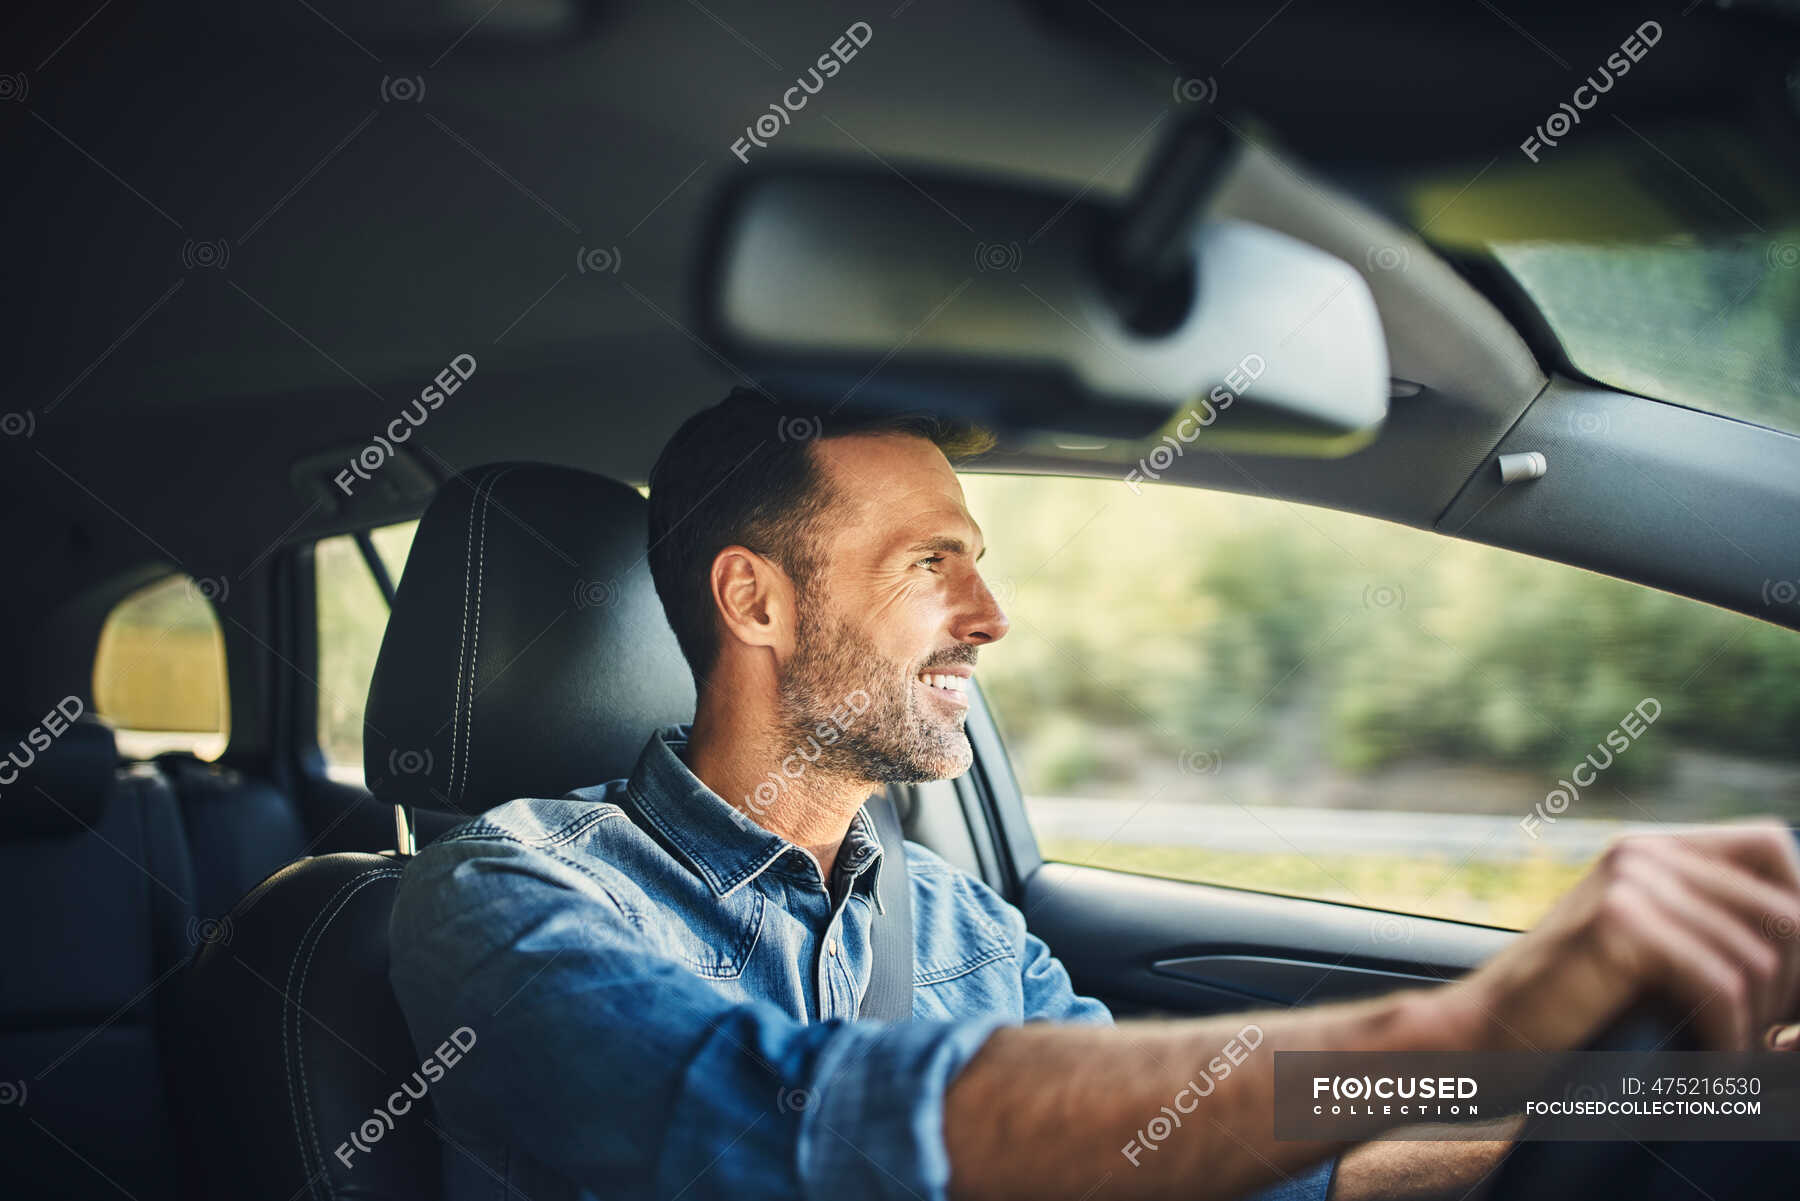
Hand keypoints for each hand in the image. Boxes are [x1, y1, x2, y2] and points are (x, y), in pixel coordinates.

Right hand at [1441, 821, 1799, 1052]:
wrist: (1481, 1035)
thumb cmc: (1571, 1013)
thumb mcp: (1648, 954)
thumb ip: (1710, 931)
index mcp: (1650, 848)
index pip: (1774, 849)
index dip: (1799, 914)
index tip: (1781, 990)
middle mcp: (1641, 851)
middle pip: (1784, 910)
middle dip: (1791, 988)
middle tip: (1763, 1038)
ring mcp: (1629, 882)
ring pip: (1759, 957)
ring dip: (1757, 1026)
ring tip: (1727, 1058)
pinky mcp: (1619, 924)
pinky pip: (1723, 986)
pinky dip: (1728, 1041)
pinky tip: (1707, 1066)